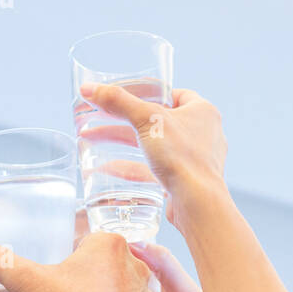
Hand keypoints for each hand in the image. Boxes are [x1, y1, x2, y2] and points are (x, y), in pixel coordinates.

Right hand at [78, 83, 226, 229]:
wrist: (197, 203)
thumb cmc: (182, 157)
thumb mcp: (147, 120)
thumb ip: (118, 102)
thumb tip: (88, 88)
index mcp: (203, 112)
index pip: (176, 94)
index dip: (152, 93)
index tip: (129, 97)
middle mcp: (204, 134)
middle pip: (159, 121)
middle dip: (127, 120)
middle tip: (100, 118)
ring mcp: (195, 160)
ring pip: (156, 146)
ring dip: (126, 143)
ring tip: (95, 141)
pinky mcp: (186, 182)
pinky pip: (156, 170)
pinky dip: (133, 167)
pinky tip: (109, 169)